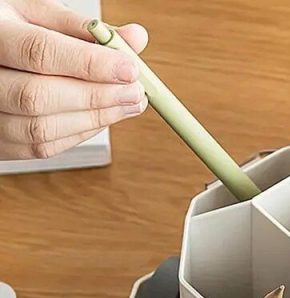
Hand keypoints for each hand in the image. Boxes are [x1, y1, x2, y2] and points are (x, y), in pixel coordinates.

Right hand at [0, 0, 147, 159]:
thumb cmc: (11, 31)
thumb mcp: (40, 16)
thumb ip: (85, 30)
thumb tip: (135, 39)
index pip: (40, 52)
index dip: (89, 64)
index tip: (129, 70)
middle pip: (39, 96)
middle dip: (96, 98)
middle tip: (135, 92)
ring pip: (41, 129)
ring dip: (94, 120)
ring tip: (127, 106)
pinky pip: (41, 147)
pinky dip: (79, 134)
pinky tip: (102, 119)